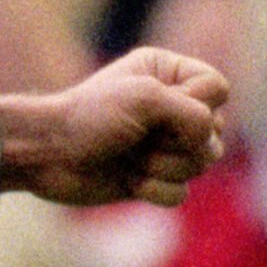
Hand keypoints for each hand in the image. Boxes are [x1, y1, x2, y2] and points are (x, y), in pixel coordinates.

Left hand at [0, 50, 228, 208]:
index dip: (196, 104)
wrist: (47, 155)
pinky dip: (155, 189)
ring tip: (129, 157)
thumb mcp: (144, 98)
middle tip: (138, 136)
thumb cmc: (89, 117)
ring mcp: (164, 145)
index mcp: (170, 74)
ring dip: (162, 166)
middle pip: (216, 131)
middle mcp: (172, 106)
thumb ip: (193, 113)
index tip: (157, 107)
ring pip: (201, 164)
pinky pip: (181, 192)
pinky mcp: (153, 178)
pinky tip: (127, 180)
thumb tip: (210, 145)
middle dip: (177, 141)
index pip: (218, 89)